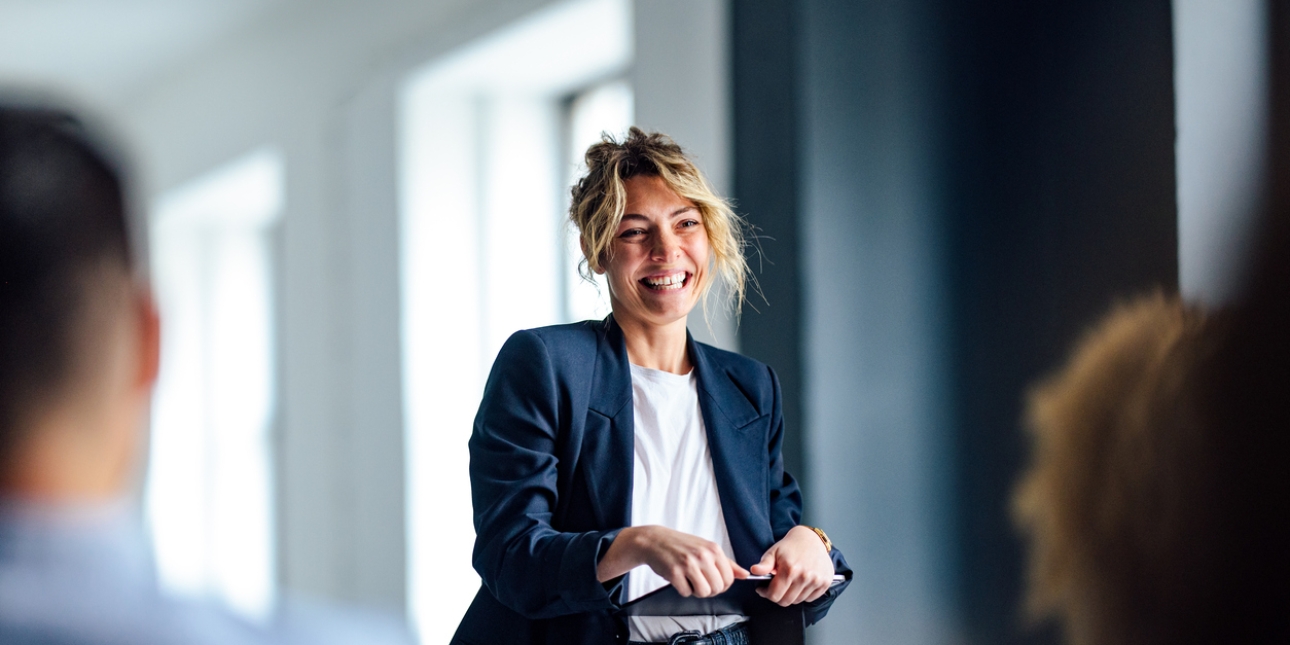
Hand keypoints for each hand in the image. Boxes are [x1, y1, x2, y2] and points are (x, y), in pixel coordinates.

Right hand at [597, 525, 748, 596]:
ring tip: (689, 580)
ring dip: (696, 591)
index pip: (729, 578)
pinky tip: (678, 578)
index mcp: (713, 549)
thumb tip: (745, 574)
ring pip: (704, 593)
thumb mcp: (706, 548)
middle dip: (709, 590)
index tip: (712, 581)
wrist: (655, 540)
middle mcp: (703, 556)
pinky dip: (682, 589)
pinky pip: (686, 593)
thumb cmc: (682, 545)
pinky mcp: (674, 572)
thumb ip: (727, 563)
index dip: (722, 585)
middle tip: (698, 581)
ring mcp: (688, 564)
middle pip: (717, 588)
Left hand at [750, 525, 834, 605]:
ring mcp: (816, 580)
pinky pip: (810, 598)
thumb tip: (754, 571)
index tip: (763, 590)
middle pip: (786, 601)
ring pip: (798, 601)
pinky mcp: (825, 582)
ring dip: (790, 596)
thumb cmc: (791, 546)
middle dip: (777, 597)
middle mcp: (804, 576)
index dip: (766, 594)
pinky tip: (799, 584)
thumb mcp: (773, 552)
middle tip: (775, 588)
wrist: (811, 539)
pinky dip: (803, 595)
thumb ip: (764, 564)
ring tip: (788, 584)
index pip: (775, 595)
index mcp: (790, 569)